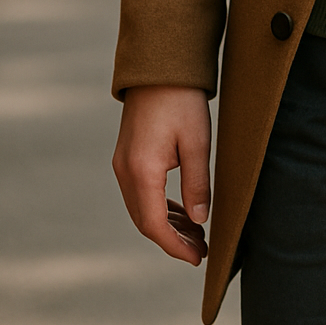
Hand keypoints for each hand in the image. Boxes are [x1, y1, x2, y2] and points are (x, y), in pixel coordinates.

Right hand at [113, 85, 210, 264]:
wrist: (160, 66)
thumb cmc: (182, 100)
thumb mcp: (196, 142)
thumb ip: (197, 184)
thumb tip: (200, 221)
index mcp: (142, 171)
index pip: (155, 225)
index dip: (176, 247)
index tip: (198, 258)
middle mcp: (125, 171)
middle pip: (145, 221)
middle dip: (173, 240)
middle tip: (202, 249)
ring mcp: (123, 163)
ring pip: (142, 208)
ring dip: (167, 224)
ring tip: (196, 234)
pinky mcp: (128, 155)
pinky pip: (140, 192)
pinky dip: (159, 207)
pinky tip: (180, 212)